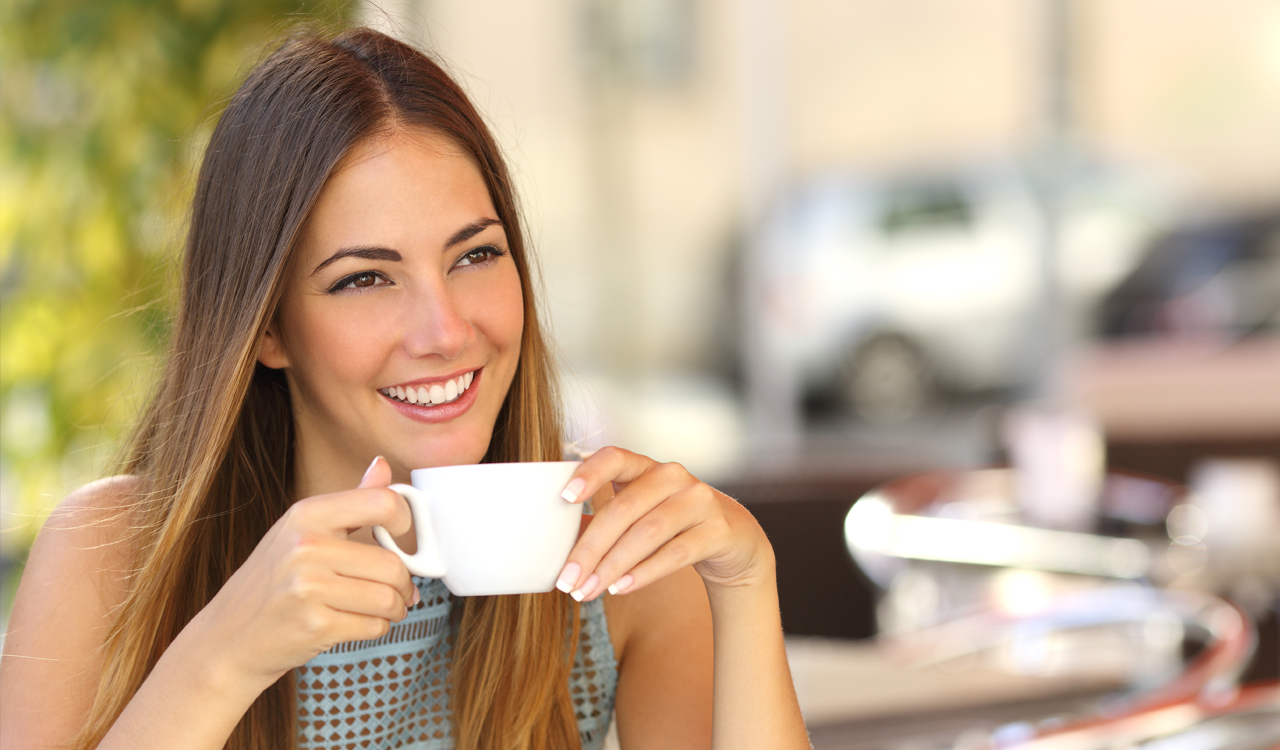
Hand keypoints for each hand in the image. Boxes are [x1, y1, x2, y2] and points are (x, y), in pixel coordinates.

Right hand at [183, 457, 418, 689]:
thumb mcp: (301, 530)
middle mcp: (306, 546)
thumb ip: (350, 500)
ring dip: (394, 609)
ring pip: (388, 598)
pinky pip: (375, 626)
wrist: (228, 637)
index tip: (402, 538)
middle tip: (398, 590)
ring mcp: (309, 587)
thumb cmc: (272, 582)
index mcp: (307, 514)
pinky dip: (376, 628)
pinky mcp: (315, 625)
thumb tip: (383, 466)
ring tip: (380, 608)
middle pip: (393, 564)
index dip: (405, 522)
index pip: (382, 503)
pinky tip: (357, 623)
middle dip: (404, 584)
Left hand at [554, 447, 771, 600]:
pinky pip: (675, 553)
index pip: (615, 457)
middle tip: (567, 580)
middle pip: (624, 508)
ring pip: (648, 532)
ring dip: (613, 566)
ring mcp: (698, 501)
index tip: (565, 497)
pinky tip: (621, 588)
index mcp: (646, 467)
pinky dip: (644, 573)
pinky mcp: (717, 530)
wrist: (733, 539)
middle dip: (591, 548)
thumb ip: (602, 523)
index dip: (590, 473)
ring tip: (588, 590)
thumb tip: (555, 546)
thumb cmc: (672, 527)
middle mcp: (673, 477)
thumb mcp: (639, 517)